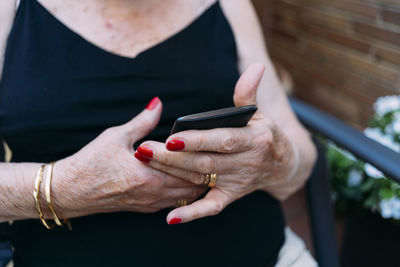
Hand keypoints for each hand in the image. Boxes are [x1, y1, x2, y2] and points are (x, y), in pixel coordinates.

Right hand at [51, 97, 206, 218]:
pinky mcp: (145, 208)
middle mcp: (153, 193)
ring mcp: (150, 203)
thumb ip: (142, 121)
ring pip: (186, 197)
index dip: (203, 157)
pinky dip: (186, 193)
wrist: (70, 191)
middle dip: (206, 171)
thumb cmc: (90, 163)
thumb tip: (157, 103)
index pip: (188, 167)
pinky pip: (174, 203)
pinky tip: (192, 182)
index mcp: (148, 175)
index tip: (214, 146)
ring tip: (210, 168)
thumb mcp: (116, 136)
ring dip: (198, 183)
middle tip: (219, 157)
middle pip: (193, 184)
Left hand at [135, 64, 296, 223]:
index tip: (171, 137)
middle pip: (204, 161)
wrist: (282, 165)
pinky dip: (192, 214)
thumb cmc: (265, 134)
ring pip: (201, 179)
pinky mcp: (231, 196)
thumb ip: (248, 94)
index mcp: (253, 139)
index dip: (198, 140)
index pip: (222, 140)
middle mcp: (245, 163)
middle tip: (144, 151)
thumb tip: (256, 66)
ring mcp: (237, 182)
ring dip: (172, 175)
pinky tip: (170, 218)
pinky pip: (211, 207)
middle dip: (173, 158)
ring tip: (146, 164)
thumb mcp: (260, 114)